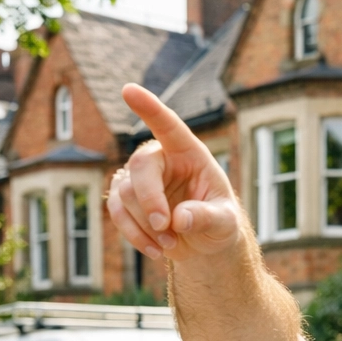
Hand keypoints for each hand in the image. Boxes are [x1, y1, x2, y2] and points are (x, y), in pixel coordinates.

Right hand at [108, 83, 243, 261]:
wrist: (204, 243)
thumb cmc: (219, 223)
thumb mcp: (224, 223)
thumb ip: (207, 218)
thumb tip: (180, 219)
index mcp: (190, 153)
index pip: (169, 126)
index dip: (150, 109)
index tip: (129, 90)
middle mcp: (161, 158)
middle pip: (140, 167)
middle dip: (151, 201)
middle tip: (168, 229)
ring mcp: (139, 177)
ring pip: (126, 194)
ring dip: (147, 225)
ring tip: (172, 244)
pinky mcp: (125, 197)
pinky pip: (116, 211)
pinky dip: (134, 235)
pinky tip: (155, 250)